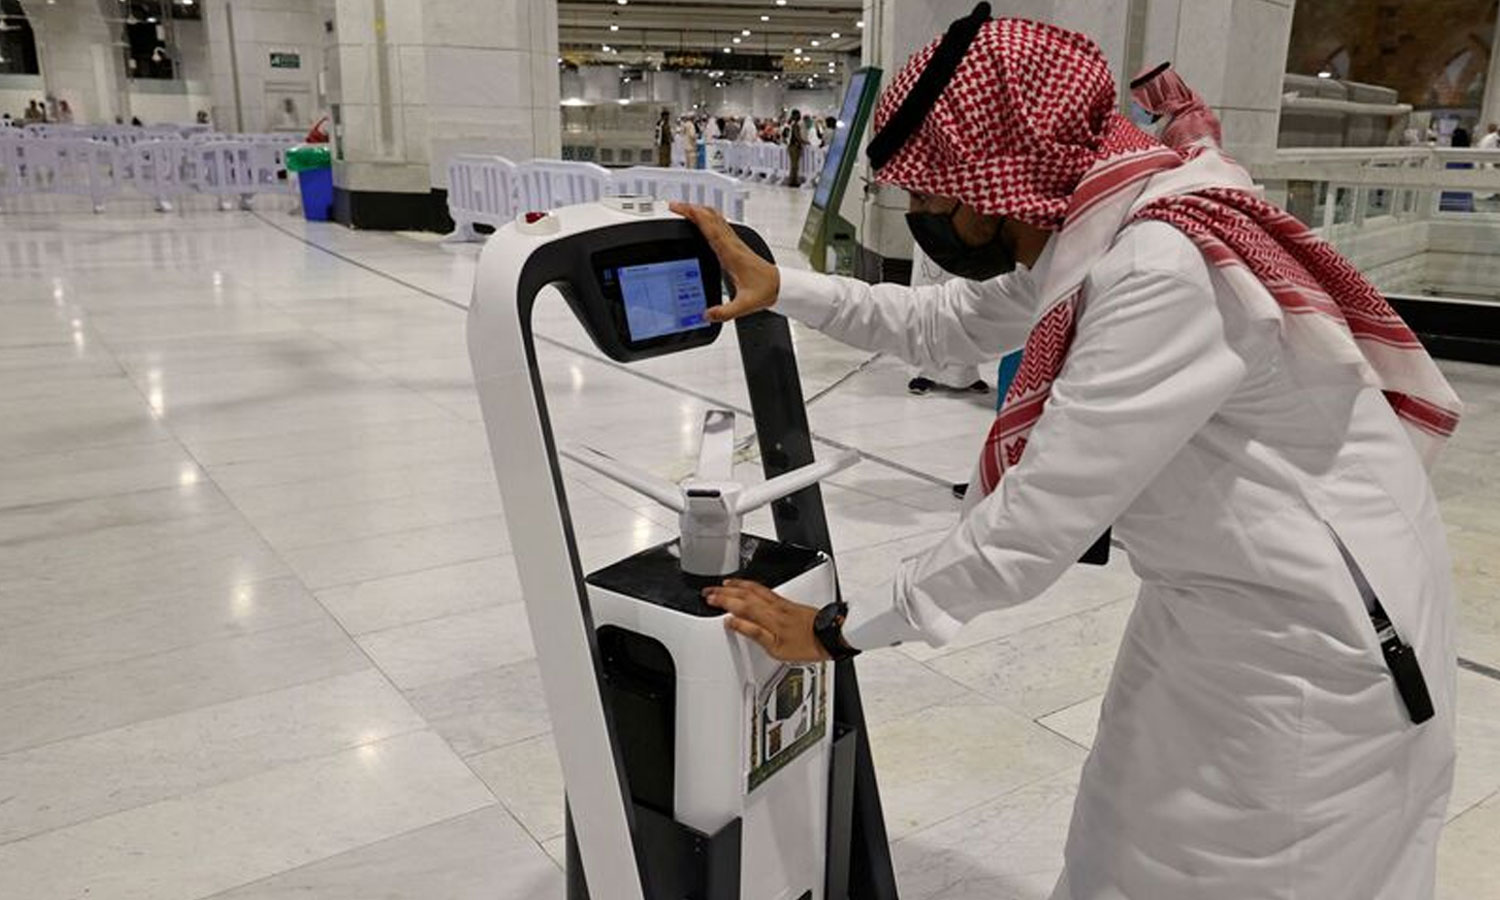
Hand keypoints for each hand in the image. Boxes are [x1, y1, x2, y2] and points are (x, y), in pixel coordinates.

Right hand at [669, 202, 780, 321]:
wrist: (780, 286)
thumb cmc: (764, 290)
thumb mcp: (743, 305)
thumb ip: (725, 312)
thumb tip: (707, 315)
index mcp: (731, 254)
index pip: (710, 229)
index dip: (695, 216)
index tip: (681, 209)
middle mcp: (732, 245)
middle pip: (711, 218)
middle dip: (691, 209)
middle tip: (675, 206)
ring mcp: (734, 243)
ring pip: (716, 219)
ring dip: (700, 211)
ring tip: (684, 208)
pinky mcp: (735, 246)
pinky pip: (720, 226)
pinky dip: (708, 219)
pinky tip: (703, 221)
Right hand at [703, 579, 829, 662]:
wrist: (830, 636)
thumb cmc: (806, 645)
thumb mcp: (776, 650)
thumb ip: (753, 633)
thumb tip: (733, 623)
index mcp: (768, 618)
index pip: (739, 605)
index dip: (722, 601)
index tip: (708, 599)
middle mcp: (773, 607)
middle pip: (744, 594)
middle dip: (724, 591)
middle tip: (709, 591)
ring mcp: (781, 603)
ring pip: (754, 588)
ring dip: (737, 585)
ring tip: (725, 584)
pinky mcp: (788, 602)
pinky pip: (764, 589)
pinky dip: (752, 585)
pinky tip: (750, 587)